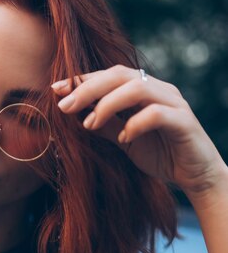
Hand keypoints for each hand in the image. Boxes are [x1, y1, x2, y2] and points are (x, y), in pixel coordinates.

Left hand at [52, 65, 226, 196]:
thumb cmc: (160, 154)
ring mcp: (173, 102)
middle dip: (88, 88)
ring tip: (90, 125)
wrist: (195, 177)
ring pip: (137, 88)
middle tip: (65, 106)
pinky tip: (124, 139)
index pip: (109, 75)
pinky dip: (135, 124)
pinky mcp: (184, 121)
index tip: (56, 90)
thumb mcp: (124, 140)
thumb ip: (104, 125)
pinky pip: (156, 114)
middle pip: (119, 75)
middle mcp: (158, 89)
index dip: (82, 80)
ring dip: (107, 105)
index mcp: (143, 90)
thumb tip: (75, 115)